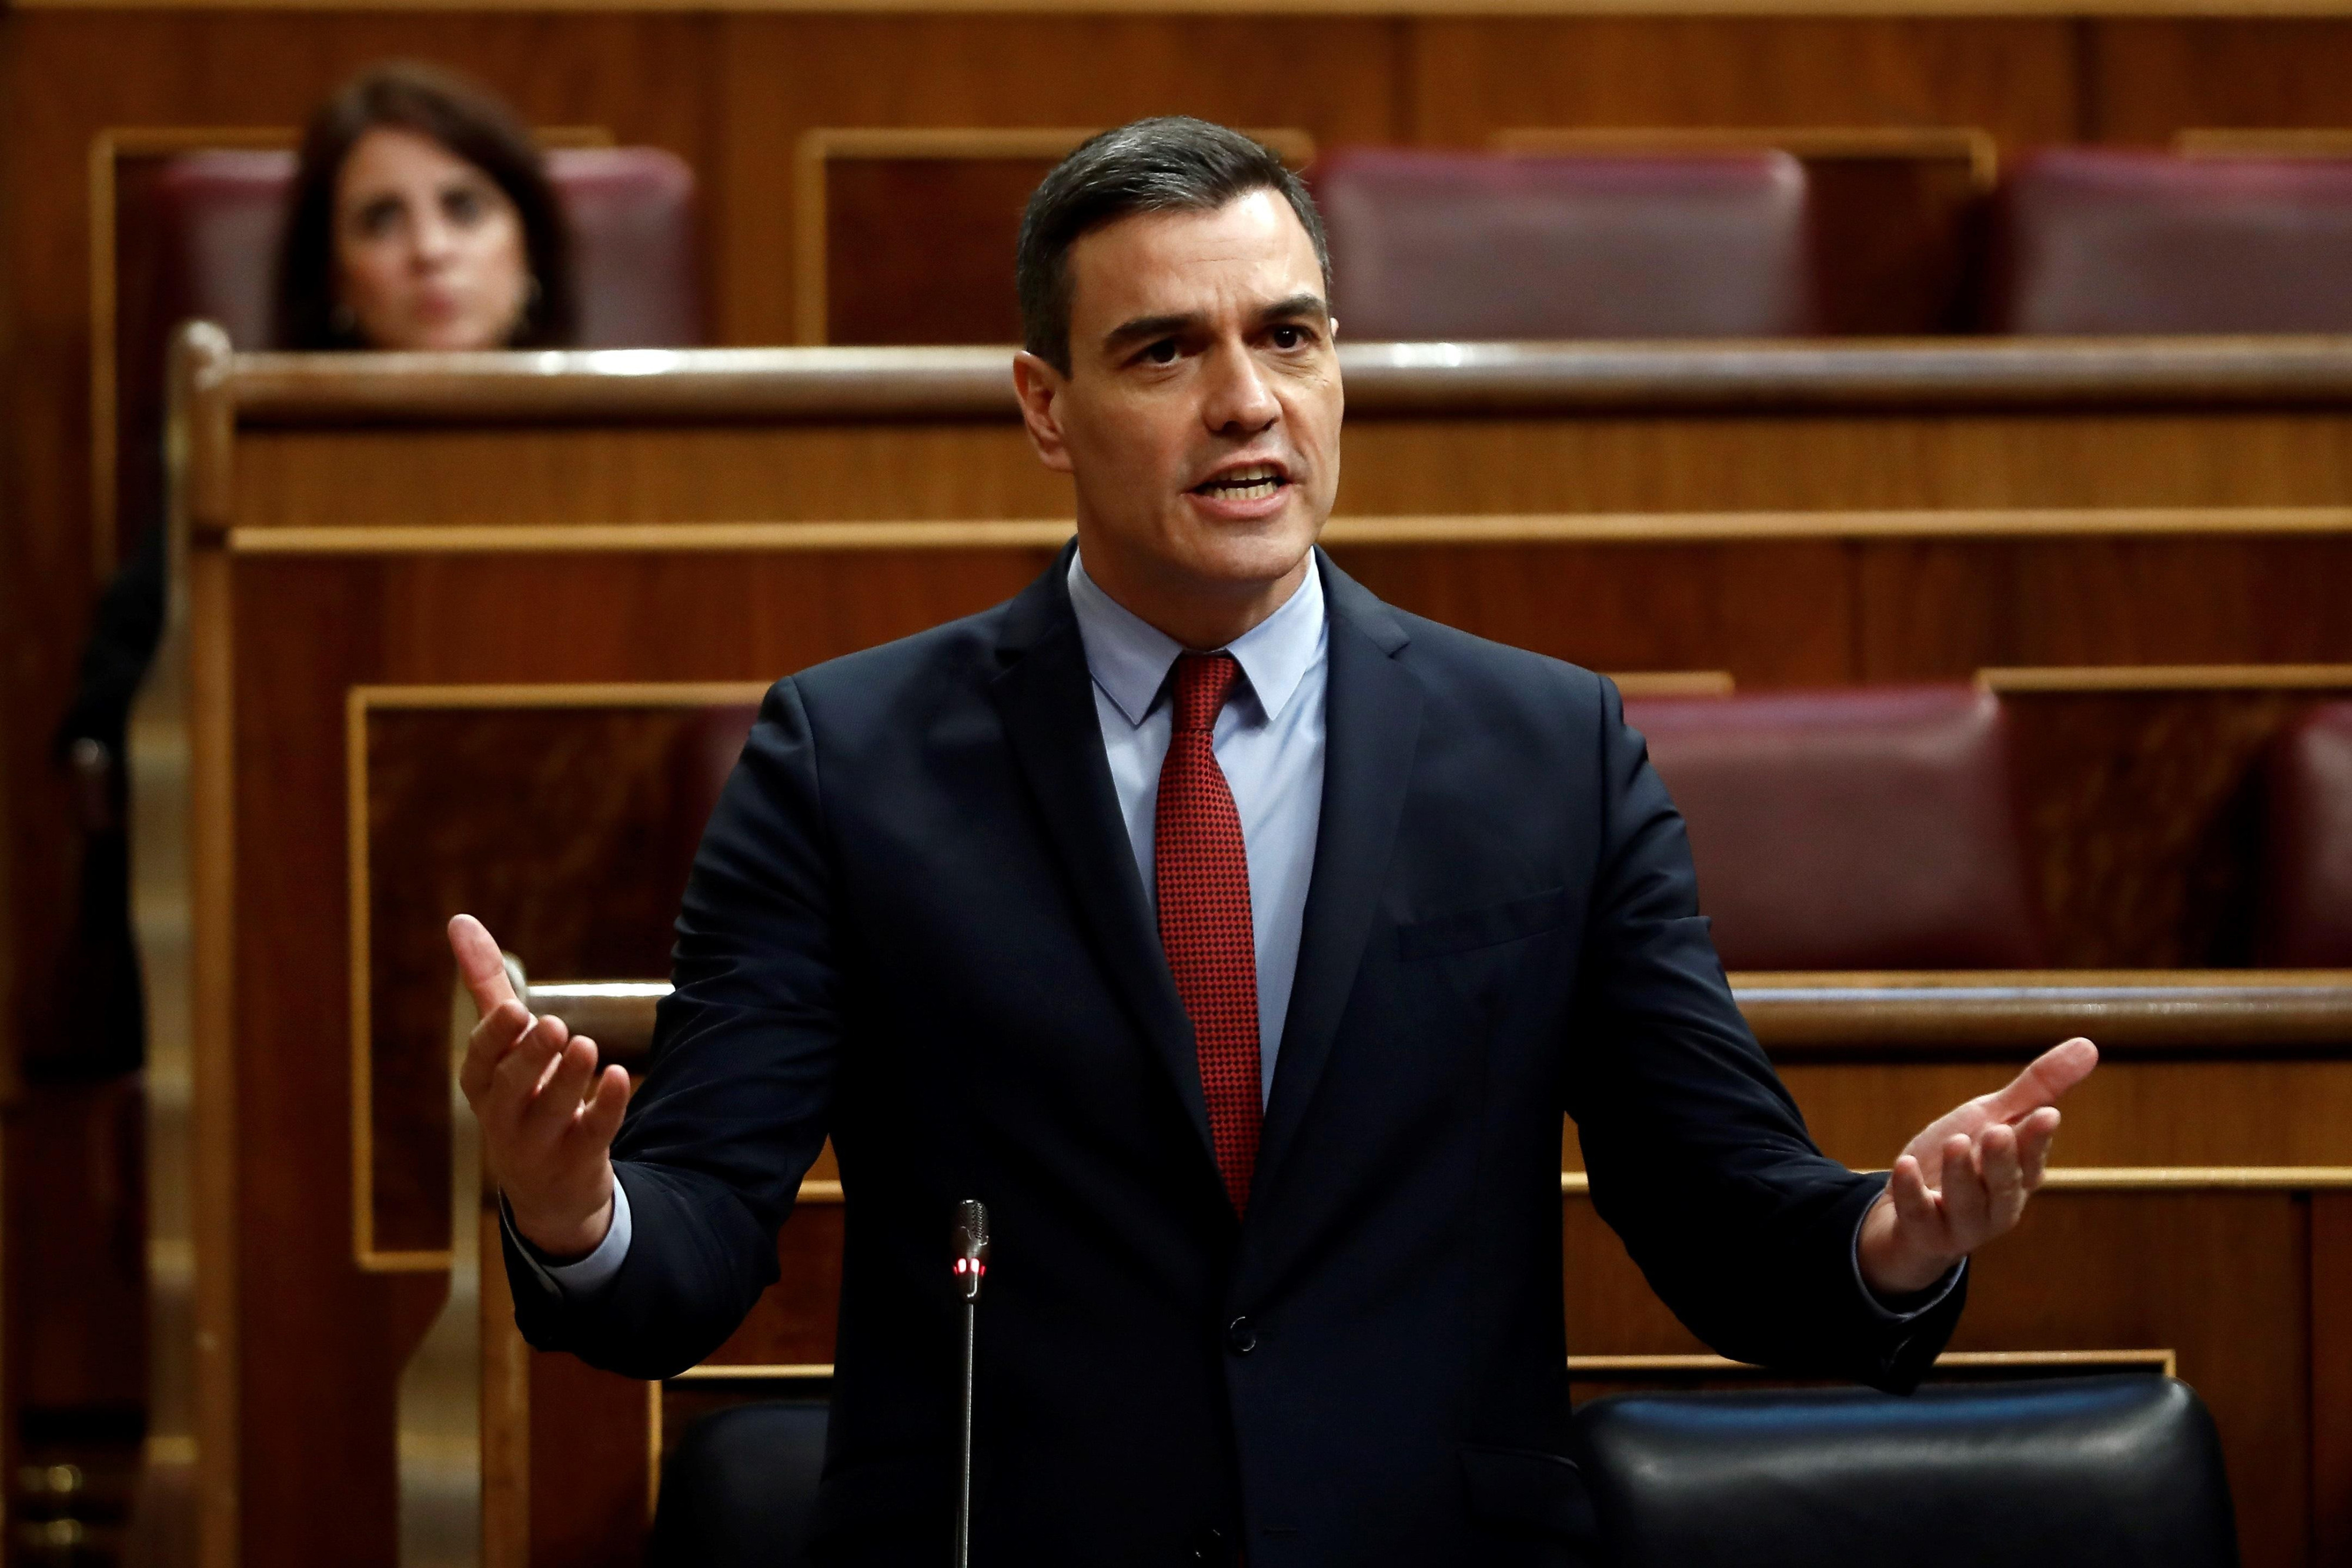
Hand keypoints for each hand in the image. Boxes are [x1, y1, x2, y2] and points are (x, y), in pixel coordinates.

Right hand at [450, 913, 631, 1259]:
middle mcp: (504, 1116)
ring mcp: (540, 1143)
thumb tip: (458, 920)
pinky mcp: (577, 1159)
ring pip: (552, 1111)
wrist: (546, 1187)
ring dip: (568, 1078)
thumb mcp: (502, 1044)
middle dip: (529, 1056)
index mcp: (482, 1085)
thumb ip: (485, 984)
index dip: (494, 1038)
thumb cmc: (520, 1093)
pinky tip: (621, 1077)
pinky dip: (606, 1107)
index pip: (480, 1061)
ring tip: (585, 1045)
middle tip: (551, 1024)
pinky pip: (592, 1134)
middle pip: (510, 1087)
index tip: (515, 1009)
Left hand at [1856, 1036, 2098, 1297]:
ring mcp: (1961, 1223)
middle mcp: (1997, 1204)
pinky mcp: (1924, 1231)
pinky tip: (1904, 1164)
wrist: (1911, 1207)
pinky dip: (1912, 1192)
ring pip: (1966, 1202)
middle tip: (1998, 1131)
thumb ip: (2038, 1087)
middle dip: (2003, 1160)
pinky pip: (1919, 1215)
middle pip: (2005, 1185)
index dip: (2038, 1139)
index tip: (2046, 1115)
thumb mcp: (1995, 1116)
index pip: (2033, 1157)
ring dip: (1960, 1174)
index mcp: (2020, 1175)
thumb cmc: (1964, 1156)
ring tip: (1955, 1141)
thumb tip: (2089, 1044)